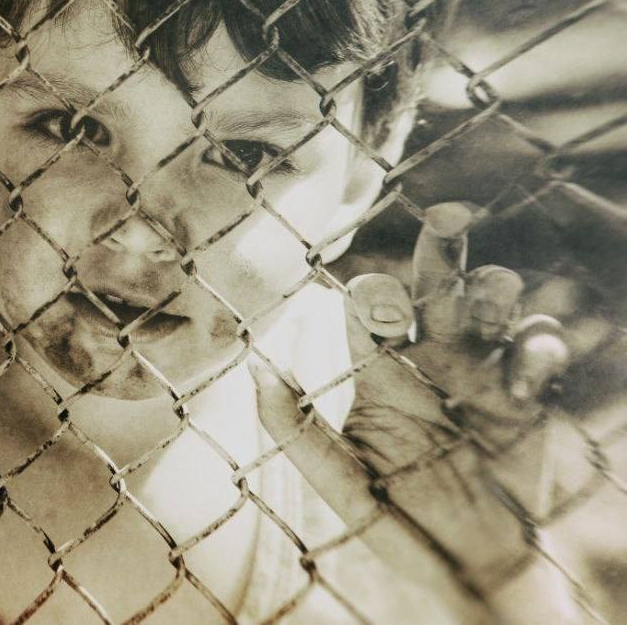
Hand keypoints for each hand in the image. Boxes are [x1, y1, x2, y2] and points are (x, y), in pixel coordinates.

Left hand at [249, 201, 615, 616]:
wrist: (473, 570)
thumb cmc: (400, 523)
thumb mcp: (344, 484)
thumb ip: (296, 430)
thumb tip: (252, 365)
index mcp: (378, 369)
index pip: (369, 308)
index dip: (373, 294)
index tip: (379, 303)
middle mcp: (429, 358)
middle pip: (434, 284)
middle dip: (442, 249)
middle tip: (449, 218)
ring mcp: (481, 370)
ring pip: (490, 302)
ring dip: (494, 289)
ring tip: (493, 300)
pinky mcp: (527, 394)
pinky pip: (536, 349)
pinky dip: (537, 346)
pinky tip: (529, 367)